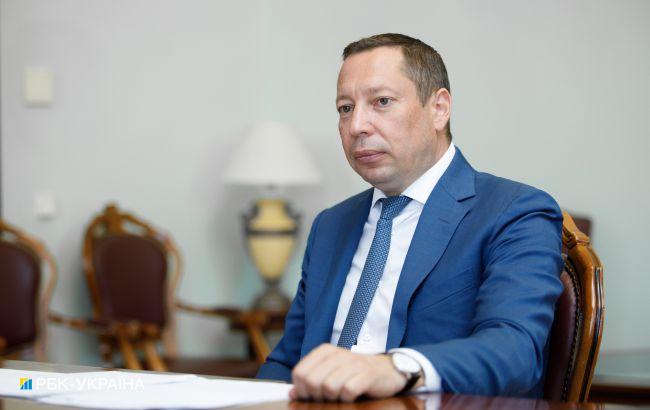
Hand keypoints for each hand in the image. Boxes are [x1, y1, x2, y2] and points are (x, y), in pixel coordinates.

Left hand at [289, 344, 412, 401]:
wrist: (387, 370)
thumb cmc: (355, 374)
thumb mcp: (331, 373)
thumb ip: (311, 380)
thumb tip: (292, 393)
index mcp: (324, 351)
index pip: (299, 373)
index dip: (302, 390)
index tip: (312, 396)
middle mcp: (337, 354)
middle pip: (312, 382)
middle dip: (316, 396)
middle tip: (327, 398)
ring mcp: (352, 363)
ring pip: (328, 387)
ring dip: (333, 398)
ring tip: (340, 396)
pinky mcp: (366, 374)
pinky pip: (347, 392)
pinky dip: (347, 399)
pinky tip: (352, 396)